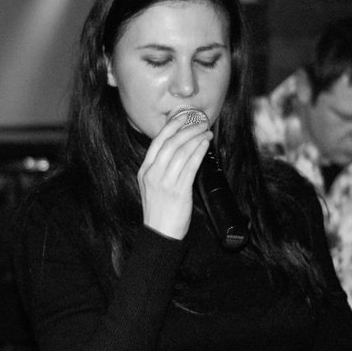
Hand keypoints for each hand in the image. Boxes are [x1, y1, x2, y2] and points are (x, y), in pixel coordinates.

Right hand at [138, 114, 211, 239]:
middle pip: (171, 143)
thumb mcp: (152, 186)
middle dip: (187, 129)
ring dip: (196, 138)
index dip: (172, 126)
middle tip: (200, 123)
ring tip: (206, 133)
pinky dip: (199, 152)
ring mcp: (165, 183)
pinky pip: (191, 166)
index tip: (183, 117)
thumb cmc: (159, 210)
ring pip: (182, 152)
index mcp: (145, 171)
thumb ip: (161, 168)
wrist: (160, 234)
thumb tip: (179, 148)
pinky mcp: (179, 191)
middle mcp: (153, 174)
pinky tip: (205, 145)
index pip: (158, 142)